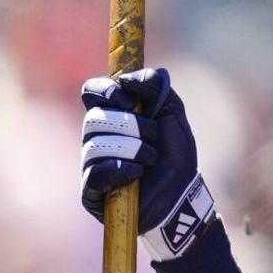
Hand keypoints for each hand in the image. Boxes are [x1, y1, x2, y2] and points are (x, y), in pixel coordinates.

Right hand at [80, 67, 214, 261]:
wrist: (182, 194)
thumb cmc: (175, 156)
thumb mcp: (174, 115)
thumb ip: (157, 87)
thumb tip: (130, 78)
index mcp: (113, 115)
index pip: (92, 90)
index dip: (108, 90)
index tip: (133, 100)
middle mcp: (96, 137)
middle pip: (95, 117)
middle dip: (133, 125)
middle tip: (154, 136)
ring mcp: (90, 164)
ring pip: (96, 144)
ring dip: (134, 149)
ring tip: (151, 160)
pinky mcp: (90, 190)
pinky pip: (95, 172)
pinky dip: (122, 169)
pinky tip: (137, 174)